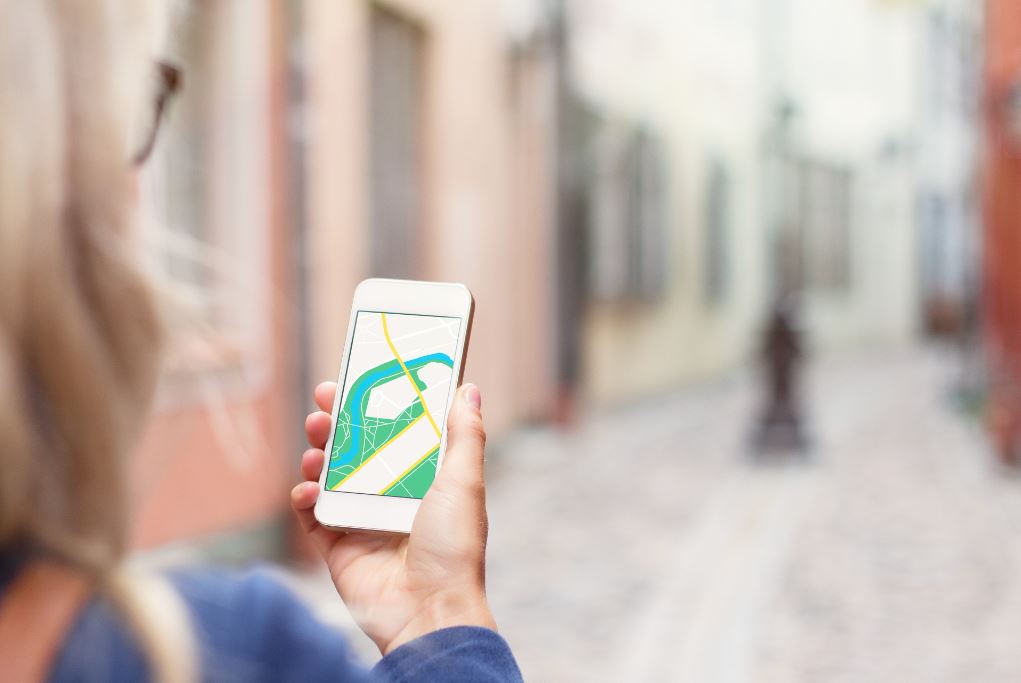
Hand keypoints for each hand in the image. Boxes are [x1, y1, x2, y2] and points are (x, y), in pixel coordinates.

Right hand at [291, 381, 496, 653]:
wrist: (428, 610)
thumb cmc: (454, 548)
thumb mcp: (464, 482)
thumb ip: (465, 435)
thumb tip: (469, 389)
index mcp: (423, 478)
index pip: (395, 430)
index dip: (376, 403)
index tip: (361, 377)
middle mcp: (391, 494)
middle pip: (356, 447)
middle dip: (337, 421)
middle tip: (325, 401)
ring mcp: (362, 518)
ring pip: (329, 474)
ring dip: (318, 452)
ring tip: (316, 443)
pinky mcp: (337, 544)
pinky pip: (311, 512)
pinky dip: (304, 495)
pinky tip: (309, 488)